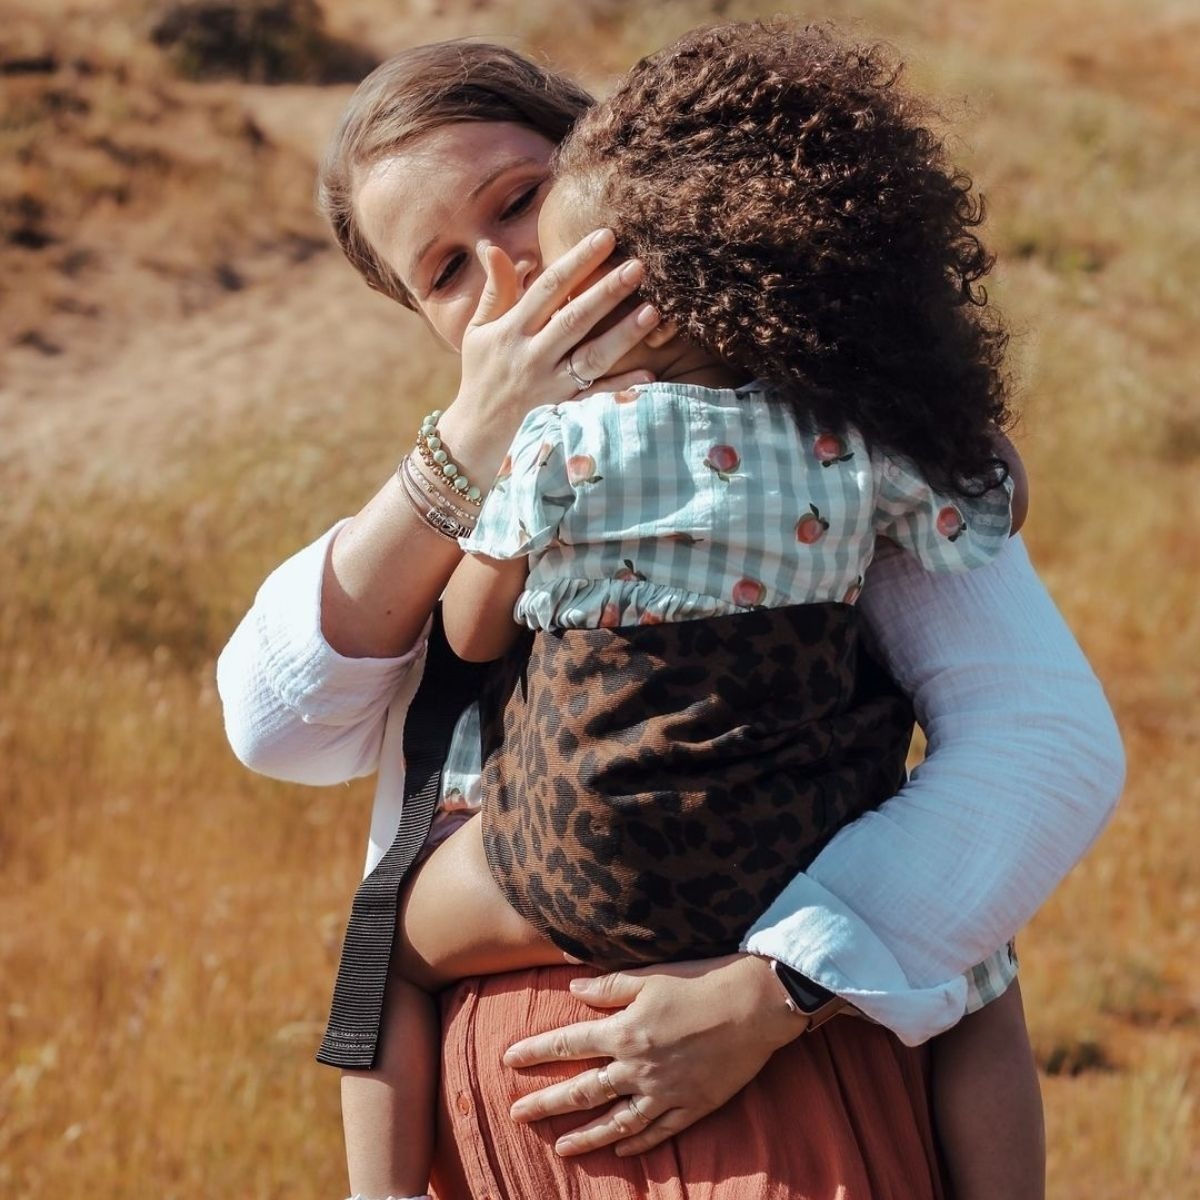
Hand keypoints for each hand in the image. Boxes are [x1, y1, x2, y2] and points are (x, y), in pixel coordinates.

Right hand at [438, 230, 660, 481]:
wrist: (476, 436)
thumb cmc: (481, 375)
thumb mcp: (478, 331)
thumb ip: (495, 291)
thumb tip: (494, 247)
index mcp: (512, 330)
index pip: (548, 287)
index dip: (577, 260)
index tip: (606, 236)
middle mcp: (532, 356)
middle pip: (573, 319)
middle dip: (606, 291)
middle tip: (639, 266)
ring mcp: (549, 387)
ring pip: (590, 357)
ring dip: (622, 335)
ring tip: (653, 312)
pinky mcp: (562, 413)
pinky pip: (596, 398)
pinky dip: (621, 387)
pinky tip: (650, 374)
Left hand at [503, 954, 808, 1156]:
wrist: (755, 1004)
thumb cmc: (701, 980)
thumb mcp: (650, 976)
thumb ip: (608, 986)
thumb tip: (572, 990)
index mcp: (624, 1030)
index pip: (568, 1044)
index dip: (535, 1052)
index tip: (508, 1060)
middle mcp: (638, 1066)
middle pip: (582, 1090)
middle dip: (545, 1103)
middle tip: (517, 1114)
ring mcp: (665, 1091)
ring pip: (615, 1122)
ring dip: (584, 1137)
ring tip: (559, 1148)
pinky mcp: (692, 1106)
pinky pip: (656, 1131)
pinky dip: (634, 1143)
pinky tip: (618, 1150)